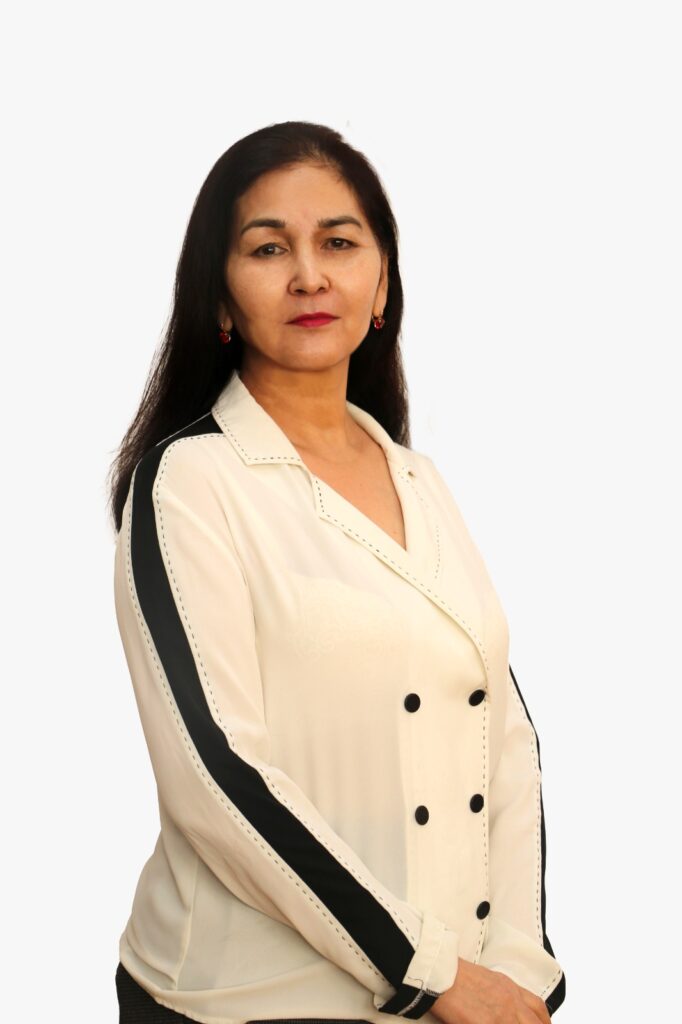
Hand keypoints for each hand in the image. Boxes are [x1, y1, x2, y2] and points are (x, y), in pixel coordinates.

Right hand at [430, 957, 550, 1023]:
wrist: (440, 972)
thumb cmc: (457, 974)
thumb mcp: (487, 978)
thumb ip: (501, 994)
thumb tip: (501, 1008)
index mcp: (510, 989)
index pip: (538, 1007)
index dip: (544, 1021)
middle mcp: (510, 1002)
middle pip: (536, 1023)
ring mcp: (501, 1017)